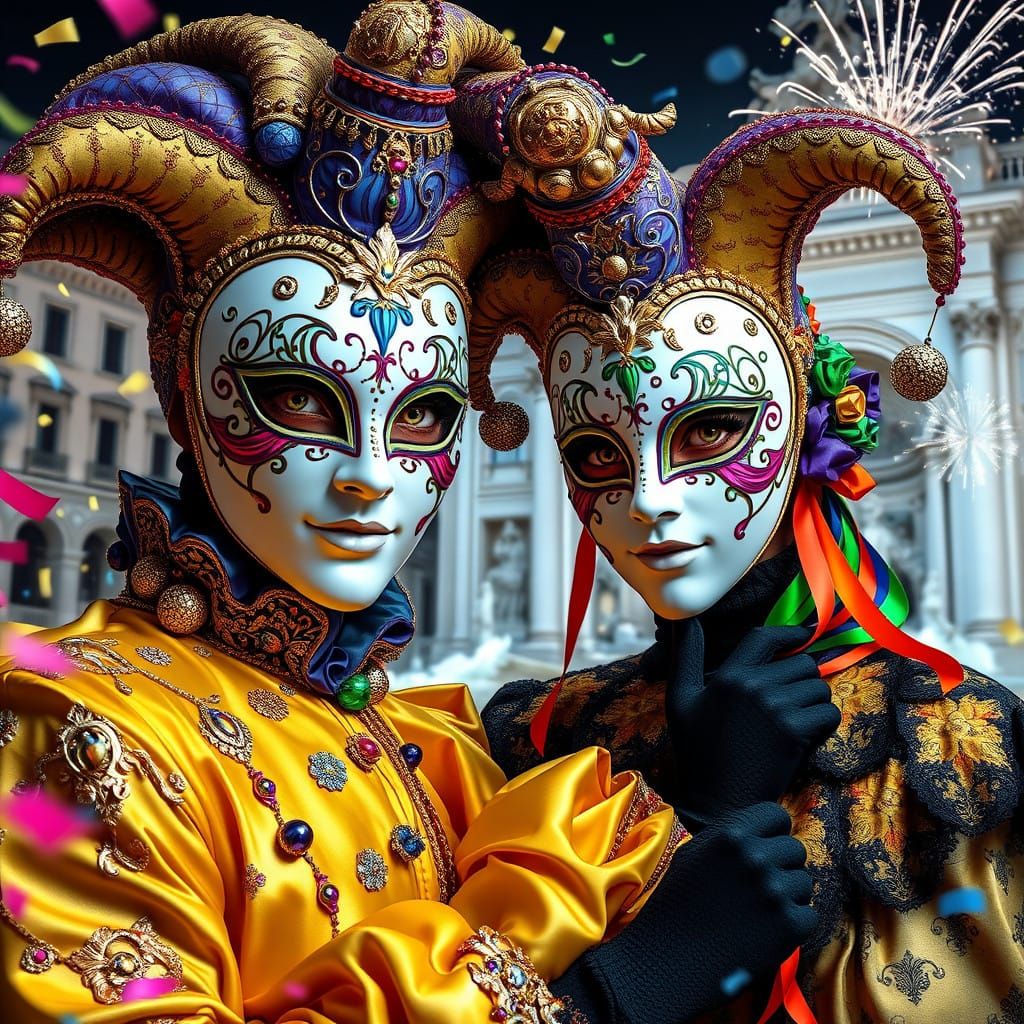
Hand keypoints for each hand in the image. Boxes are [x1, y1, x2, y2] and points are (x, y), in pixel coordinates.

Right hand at [552, 802, 817, 1022]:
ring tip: (759, 913)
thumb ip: (727, 839)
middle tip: (759, 889)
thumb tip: (759, 833)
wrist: (669, 961)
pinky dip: (794, 926)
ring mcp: (774, 891)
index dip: (773, 833)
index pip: (777, 816)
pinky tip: (766, 933)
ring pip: (804, 883)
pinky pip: (810, 916)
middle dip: (781, 867)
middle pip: (795, 849)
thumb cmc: (675, 905)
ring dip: (788, 897)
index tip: (765, 849)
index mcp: (731, 834)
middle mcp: (756, 857)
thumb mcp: (692, 855)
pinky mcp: (790, 926)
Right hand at [667, 620, 840, 823]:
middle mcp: (753, 685)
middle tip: (791, 703)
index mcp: (728, 675)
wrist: (719, 800)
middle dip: (803, 680)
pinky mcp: (795, 732)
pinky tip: (803, 740)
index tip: (805, 634)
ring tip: (796, 722)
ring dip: (815, 702)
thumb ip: (684, 654)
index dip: (790, 633)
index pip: (765, 637)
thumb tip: (683, 618)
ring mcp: (776, 708)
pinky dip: (823, 726)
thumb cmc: (698, 751)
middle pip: (802, 663)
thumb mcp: (680, 699)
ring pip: (819, 687)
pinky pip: (828, 713)